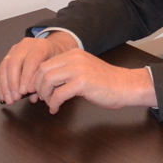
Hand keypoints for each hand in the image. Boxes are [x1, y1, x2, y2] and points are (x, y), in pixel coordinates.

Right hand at [0, 32, 76, 103]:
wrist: (53, 48)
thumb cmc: (56, 61)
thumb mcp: (55, 68)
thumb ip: (45, 80)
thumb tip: (33, 97)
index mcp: (41, 46)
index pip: (31, 61)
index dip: (26, 77)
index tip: (25, 92)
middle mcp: (26, 45)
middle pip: (14, 62)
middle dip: (13, 83)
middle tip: (15, 98)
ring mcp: (15, 49)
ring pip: (4, 66)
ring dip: (5, 86)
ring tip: (9, 100)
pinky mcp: (8, 55)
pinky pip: (0, 70)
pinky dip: (0, 84)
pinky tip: (3, 96)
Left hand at [30, 49, 156, 112]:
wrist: (126, 86)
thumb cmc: (106, 83)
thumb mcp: (84, 71)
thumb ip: (67, 73)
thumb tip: (46, 84)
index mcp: (73, 54)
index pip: (45, 63)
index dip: (36, 78)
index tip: (37, 91)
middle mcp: (74, 58)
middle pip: (42, 70)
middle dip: (37, 87)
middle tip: (40, 98)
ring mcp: (78, 70)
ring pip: (47, 80)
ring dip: (44, 95)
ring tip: (49, 103)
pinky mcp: (82, 83)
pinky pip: (59, 94)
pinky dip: (54, 103)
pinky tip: (56, 109)